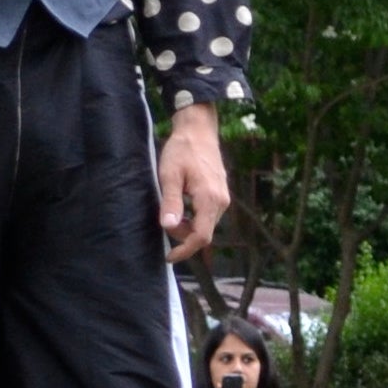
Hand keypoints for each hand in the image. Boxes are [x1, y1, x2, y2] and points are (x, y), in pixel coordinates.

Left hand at [158, 100, 229, 262]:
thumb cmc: (182, 150)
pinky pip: (208, 215)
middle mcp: (221, 202)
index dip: (185, 250)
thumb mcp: (170, 175)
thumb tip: (169, 227)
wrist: (198, 130)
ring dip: (188, 227)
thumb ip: (171, 202)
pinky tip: (181, 207)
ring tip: (170, 214)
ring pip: (206, 225)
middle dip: (183, 237)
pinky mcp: (220, 194)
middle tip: (164, 223)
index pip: (201, 237)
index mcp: (210, 200)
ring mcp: (223, 198)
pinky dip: (194, 219)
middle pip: (204, 233)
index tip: (169, 256)